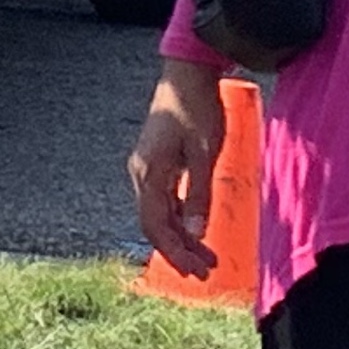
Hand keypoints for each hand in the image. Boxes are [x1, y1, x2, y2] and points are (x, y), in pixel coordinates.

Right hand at [127, 61, 228, 279]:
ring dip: (181, 237)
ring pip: (160, 214)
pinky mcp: (158, 164)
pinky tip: (197, 231)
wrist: (187, 75)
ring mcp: (147, 169)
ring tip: (207, 258)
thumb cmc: (197, 110)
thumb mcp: (203, 154)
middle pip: (154, 224)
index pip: (154, 225)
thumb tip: (195, 233)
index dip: (172, 252)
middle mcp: (141, 174)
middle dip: (178, 251)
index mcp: (148, 172)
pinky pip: (164, 201)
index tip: (193, 272)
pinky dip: (180, 219)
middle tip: (204, 273)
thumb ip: (198, 194)